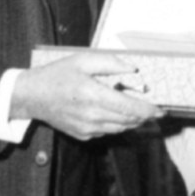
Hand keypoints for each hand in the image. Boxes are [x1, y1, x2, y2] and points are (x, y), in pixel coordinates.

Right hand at [10, 52, 163, 140]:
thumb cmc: (57, 75)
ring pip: (120, 128)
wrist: (32, 96)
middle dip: (144, 116)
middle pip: (128, 120)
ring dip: (132, 121)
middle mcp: (92, 116)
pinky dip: (116, 124)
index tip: (161, 111)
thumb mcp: (82, 60)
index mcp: (94, 96)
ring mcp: (87, 128)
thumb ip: (109, 63)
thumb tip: (132, 68)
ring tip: (137, 111)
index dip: (149, 111)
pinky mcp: (83, 135)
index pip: (130, 108)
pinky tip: (114, 113)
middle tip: (153, 108)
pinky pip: (106, 131)